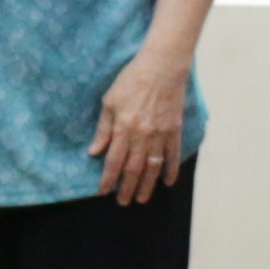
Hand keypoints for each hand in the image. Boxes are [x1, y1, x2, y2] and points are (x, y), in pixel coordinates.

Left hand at [91, 51, 194, 202]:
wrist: (162, 66)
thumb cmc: (132, 80)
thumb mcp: (110, 101)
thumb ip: (103, 128)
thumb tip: (95, 151)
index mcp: (123, 127)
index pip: (114, 160)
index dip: (108, 179)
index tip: (104, 191)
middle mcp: (142, 134)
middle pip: (133, 168)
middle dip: (127, 187)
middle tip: (123, 202)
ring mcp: (160, 133)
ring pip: (153, 166)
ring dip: (147, 185)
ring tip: (142, 199)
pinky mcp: (174, 130)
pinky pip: (173, 154)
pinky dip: (171, 170)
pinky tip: (168, 182)